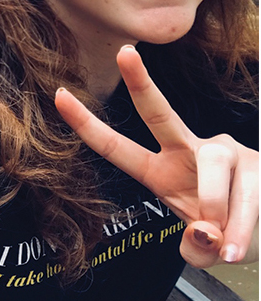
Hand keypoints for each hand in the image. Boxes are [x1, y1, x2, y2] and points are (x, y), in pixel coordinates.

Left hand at [55, 45, 258, 267]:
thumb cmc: (224, 231)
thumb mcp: (200, 246)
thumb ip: (195, 248)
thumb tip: (205, 233)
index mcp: (161, 171)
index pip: (117, 147)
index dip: (87, 124)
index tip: (59, 95)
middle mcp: (188, 152)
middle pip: (159, 114)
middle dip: (139, 83)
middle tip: (124, 53)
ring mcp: (225, 152)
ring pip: (212, 162)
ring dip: (215, 206)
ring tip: (224, 244)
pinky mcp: (256, 163)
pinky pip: (245, 191)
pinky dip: (241, 227)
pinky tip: (236, 246)